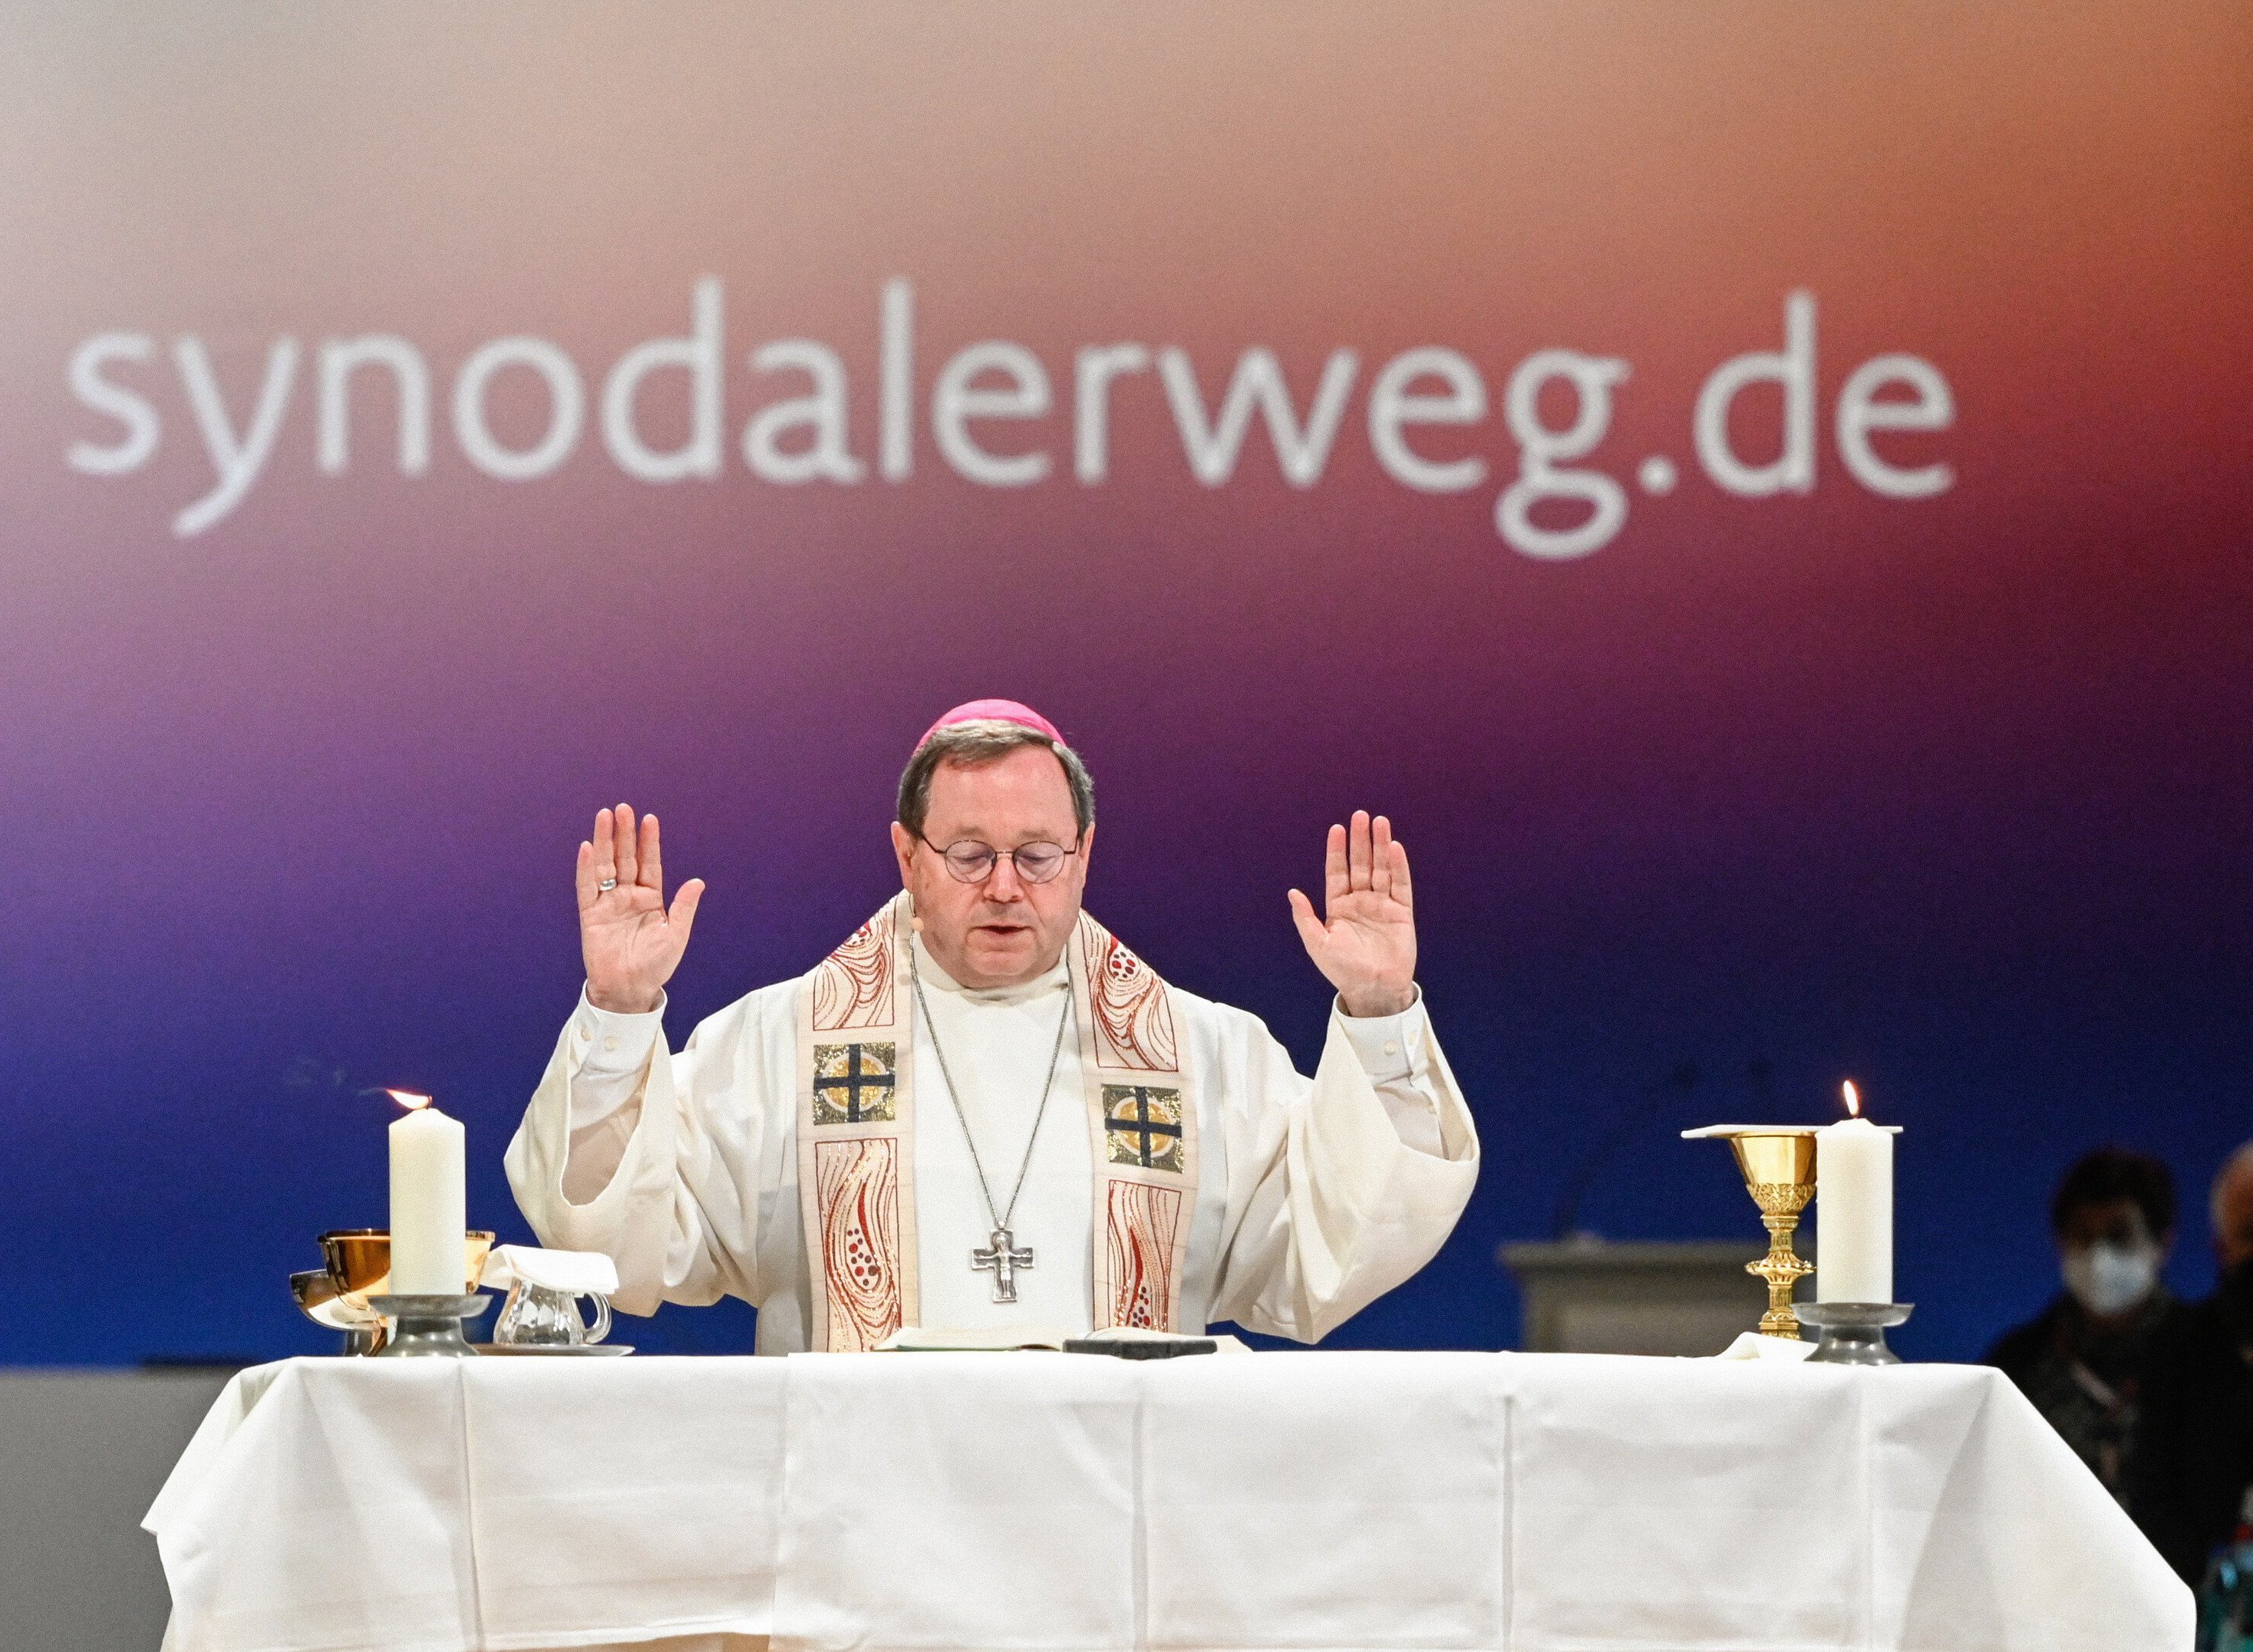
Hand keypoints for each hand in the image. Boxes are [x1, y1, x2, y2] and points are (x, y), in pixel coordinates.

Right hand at [577, 804, 703, 1014]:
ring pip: (606, 866)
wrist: (630, 990)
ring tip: (604, 817)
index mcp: (651, 899)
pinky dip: (586, 868)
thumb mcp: (675, 935)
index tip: (649, 819)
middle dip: (625, 833)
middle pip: (626, 858)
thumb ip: (683, 907)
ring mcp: (609, 904)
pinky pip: (587, 887)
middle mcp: (629, 897)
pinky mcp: (591, 915)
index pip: (650, 864)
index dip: (649, 842)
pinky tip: (587, 848)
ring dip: (604, 842)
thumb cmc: (655, 966)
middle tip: (623, 808)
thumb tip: (698, 881)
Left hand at [1287, 810, 1416, 1017]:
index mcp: (1339, 907)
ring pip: (1381, 869)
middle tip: (1360, 816)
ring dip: (1380, 846)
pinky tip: (1394, 848)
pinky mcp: (1401, 913)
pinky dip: (1398, 866)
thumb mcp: (1318, 944)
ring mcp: (1382, 905)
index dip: (1337, 851)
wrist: (1373, 990)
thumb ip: (1305, 918)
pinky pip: (1400, 885)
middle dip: (1360, 841)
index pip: (1337, 872)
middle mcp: (1360, 901)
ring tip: (1380, 822)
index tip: (1336, 829)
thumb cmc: (1343, 970)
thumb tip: (1292, 892)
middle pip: (1360, 864)